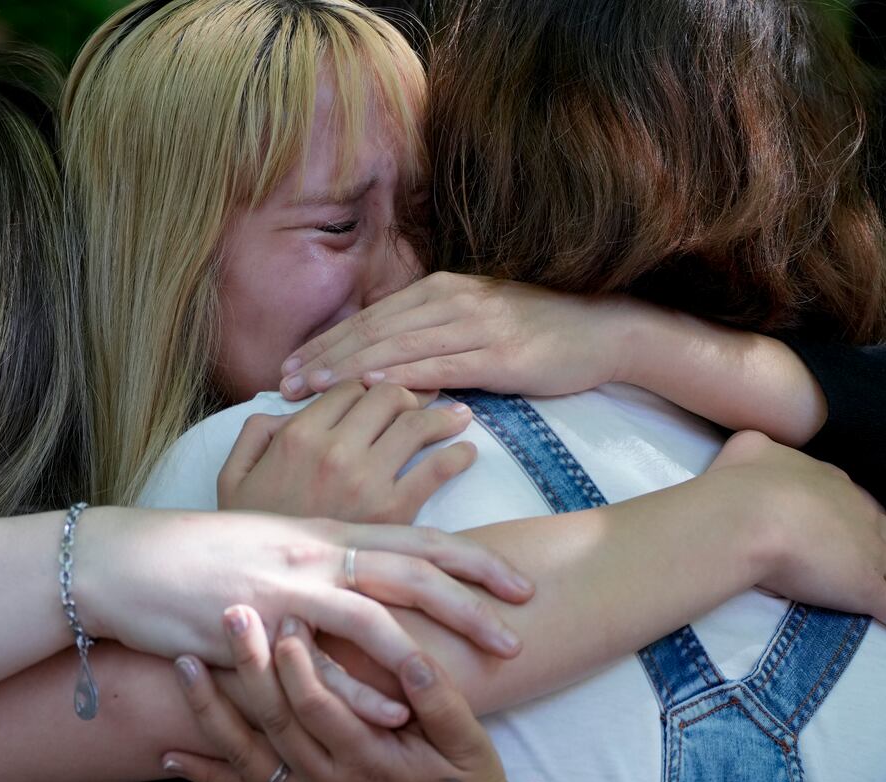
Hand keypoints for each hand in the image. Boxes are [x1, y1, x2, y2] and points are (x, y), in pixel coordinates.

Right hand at [76, 508, 532, 674]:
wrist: (127, 560)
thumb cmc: (195, 547)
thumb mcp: (263, 529)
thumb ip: (314, 539)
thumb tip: (354, 550)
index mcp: (320, 530)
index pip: (412, 537)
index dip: (470, 558)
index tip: (516, 579)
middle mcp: (312, 554)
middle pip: (413, 570)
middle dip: (474, 597)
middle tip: (523, 622)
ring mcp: (284, 591)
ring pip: (377, 614)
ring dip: (436, 644)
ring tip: (486, 667)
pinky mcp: (255, 630)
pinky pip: (317, 667)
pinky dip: (361, 691)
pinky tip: (398, 715)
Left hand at [164, 609, 514, 781]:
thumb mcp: (471, 743)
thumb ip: (441, 702)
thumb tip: (413, 660)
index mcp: (371, 761)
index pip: (321, 708)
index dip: (300, 664)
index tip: (288, 616)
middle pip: (275, 722)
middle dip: (248, 667)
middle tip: (229, 614)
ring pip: (247, 754)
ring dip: (211, 710)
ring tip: (183, 665)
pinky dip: (204, 775)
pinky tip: (168, 755)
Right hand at [218, 381, 476, 523]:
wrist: (246, 594)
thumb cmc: (239, 538)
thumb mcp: (232, 477)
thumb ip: (257, 434)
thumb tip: (288, 411)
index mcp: (296, 436)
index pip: (350, 388)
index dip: (371, 387)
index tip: (387, 397)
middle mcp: (333, 450)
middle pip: (389, 397)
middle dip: (411, 395)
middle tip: (428, 404)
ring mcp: (363, 481)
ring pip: (416, 425)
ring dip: (443, 418)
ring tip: (458, 420)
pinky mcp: (389, 514)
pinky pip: (435, 470)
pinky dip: (456, 456)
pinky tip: (464, 455)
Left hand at [278, 272, 649, 400]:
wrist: (603, 331)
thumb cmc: (539, 333)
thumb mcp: (477, 322)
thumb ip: (432, 335)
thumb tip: (385, 360)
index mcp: (442, 289)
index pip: (371, 318)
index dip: (327, 342)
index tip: (289, 366)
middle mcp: (452, 299)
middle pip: (373, 330)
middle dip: (324, 357)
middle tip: (282, 382)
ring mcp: (475, 324)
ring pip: (396, 347)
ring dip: (347, 369)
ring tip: (310, 389)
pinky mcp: (498, 353)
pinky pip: (438, 365)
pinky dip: (400, 375)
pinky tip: (368, 388)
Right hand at [708, 431, 885, 660]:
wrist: (749, 513)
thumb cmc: (742, 483)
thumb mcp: (748, 451)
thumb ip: (756, 451)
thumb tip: (754, 451)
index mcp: (833, 485)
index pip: (863, 507)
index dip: (873, 525)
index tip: (874, 538)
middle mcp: (861, 517)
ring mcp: (869, 554)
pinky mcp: (866, 589)